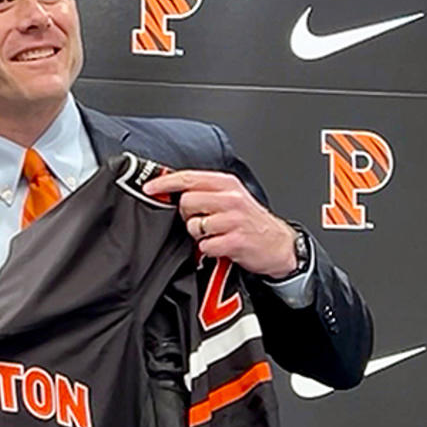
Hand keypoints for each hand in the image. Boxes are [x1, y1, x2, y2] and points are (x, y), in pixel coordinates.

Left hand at [142, 170, 297, 278]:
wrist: (278, 244)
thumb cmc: (249, 221)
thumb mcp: (231, 197)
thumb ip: (204, 190)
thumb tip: (168, 188)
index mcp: (227, 184)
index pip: (189, 177)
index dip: (165, 182)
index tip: (149, 187)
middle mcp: (231, 198)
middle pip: (186, 202)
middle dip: (187, 215)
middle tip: (201, 220)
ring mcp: (234, 220)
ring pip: (194, 225)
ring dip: (198, 234)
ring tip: (214, 234)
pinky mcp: (236, 241)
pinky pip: (205, 245)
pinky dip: (208, 248)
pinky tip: (220, 245)